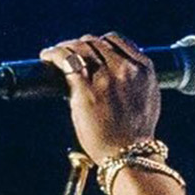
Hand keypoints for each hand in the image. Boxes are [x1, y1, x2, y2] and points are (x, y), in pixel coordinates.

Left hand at [40, 32, 160, 162]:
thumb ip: (136, 80)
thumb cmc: (136, 134)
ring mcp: (106, 78)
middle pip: (95, 42)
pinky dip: (54, 54)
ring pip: (80, 47)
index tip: (87, 48)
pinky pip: (66, 60)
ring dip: (64, 47)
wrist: (129, 155)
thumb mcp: (148, 98)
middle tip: (67, 52)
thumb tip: (115, 71)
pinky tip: (47, 57)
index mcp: (143, 69)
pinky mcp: (86, 90)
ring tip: (54, 54)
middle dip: (79, 45)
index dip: (98, 42)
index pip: (115, 40)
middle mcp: (125, 68)